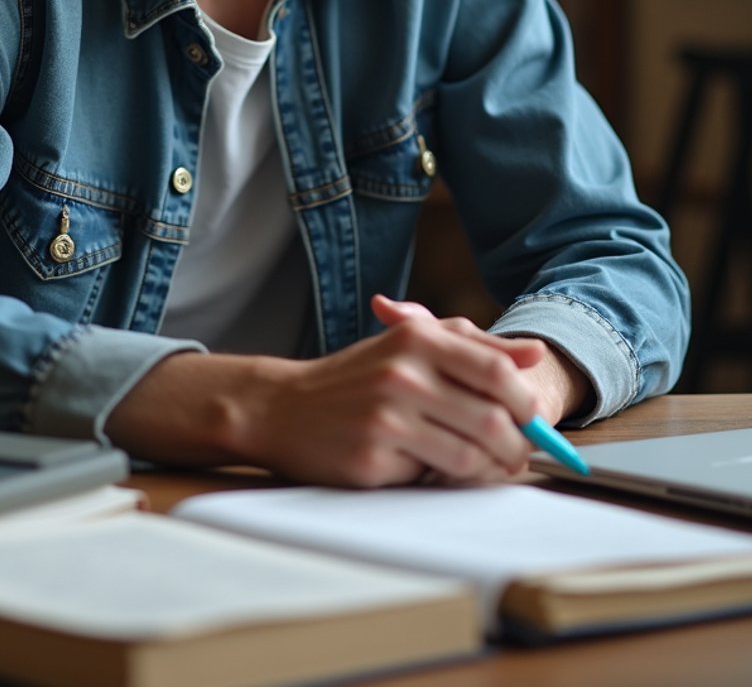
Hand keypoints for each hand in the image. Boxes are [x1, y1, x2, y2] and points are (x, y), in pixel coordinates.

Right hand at [105, 298, 546, 487]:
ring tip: (486, 469)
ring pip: (470, 456)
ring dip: (490, 471)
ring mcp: (386, 417)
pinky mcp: (372, 457)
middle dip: (517, 447)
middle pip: (493, 420)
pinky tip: (439, 472)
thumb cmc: (356, 376)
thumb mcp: (411, 345)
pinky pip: (434, 479)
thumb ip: (474, 347)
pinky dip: (449, 481)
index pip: (497, 372)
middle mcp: (403, 373)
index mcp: (417, 339)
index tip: (535, 421)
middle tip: (519, 457)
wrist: (285, 407)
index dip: (527, 403)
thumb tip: (534, 354)